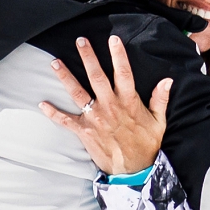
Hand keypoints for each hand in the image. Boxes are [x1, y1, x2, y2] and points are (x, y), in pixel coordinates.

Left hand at [39, 35, 169, 176]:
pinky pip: (65, 120)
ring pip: (77, 93)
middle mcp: (109, 106)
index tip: (113, 39)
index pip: (124, 73)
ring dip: (65, 77)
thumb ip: (160, 100)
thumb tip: (167, 80)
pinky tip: (41, 104)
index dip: (118, 55)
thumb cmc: (146, 144)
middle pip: (96, 77)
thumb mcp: (159, 122)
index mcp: (128, 102)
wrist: (133, 170)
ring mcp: (94, 118)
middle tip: (80, 41)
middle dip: (88, 57)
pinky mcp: (83, 131)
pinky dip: (53, 113)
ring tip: (54, 62)